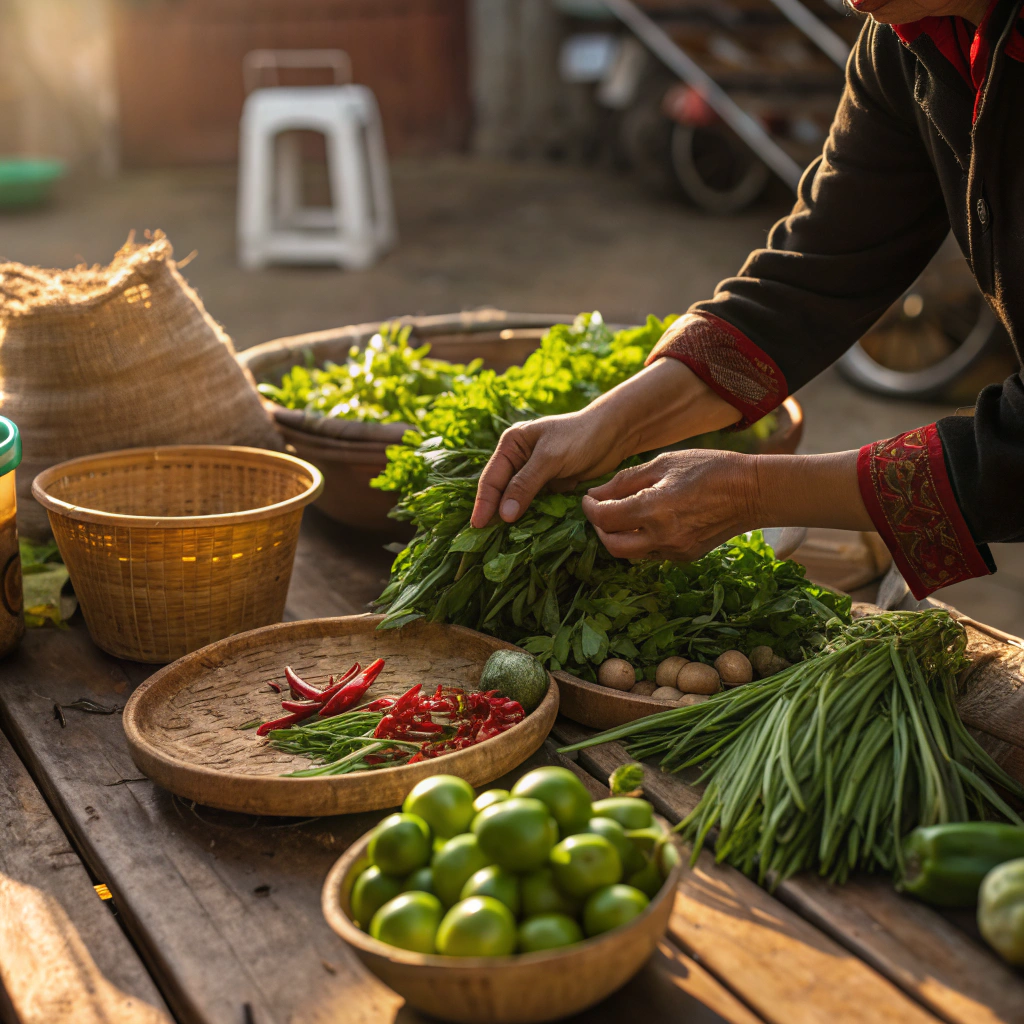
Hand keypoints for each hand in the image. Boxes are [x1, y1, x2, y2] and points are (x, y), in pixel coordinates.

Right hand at [470, 408, 629, 528]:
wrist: (614, 433)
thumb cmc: (580, 436)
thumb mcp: (549, 458)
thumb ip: (525, 485)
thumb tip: (504, 515)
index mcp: (511, 444)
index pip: (491, 478)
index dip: (484, 503)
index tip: (478, 526)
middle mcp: (518, 459)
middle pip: (501, 491)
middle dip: (493, 513)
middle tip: (483, 539)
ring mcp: (534, 473)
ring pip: (517, 500)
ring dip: (511, 518)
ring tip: (499, 541)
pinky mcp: (550, 485)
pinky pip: (535, 505)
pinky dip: (530, 518)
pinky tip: (524, 534)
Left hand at [582, 448, 872, 560]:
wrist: (752, 492)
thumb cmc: (709, 468)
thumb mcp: (663, 463)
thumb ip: (626, 480)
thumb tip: (596, 493)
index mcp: (654, 508)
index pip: (604, 518)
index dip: (589, 508)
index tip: (588, 498)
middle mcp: (662, 536)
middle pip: (611, 545)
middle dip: (599, 528)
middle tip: (600, 510)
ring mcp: (675, 551)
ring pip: (630, 554)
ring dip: (619, 537)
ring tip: (622, 515)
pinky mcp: (685, 558)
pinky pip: (651, 554)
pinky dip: (641, 541)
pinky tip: (647, 522)